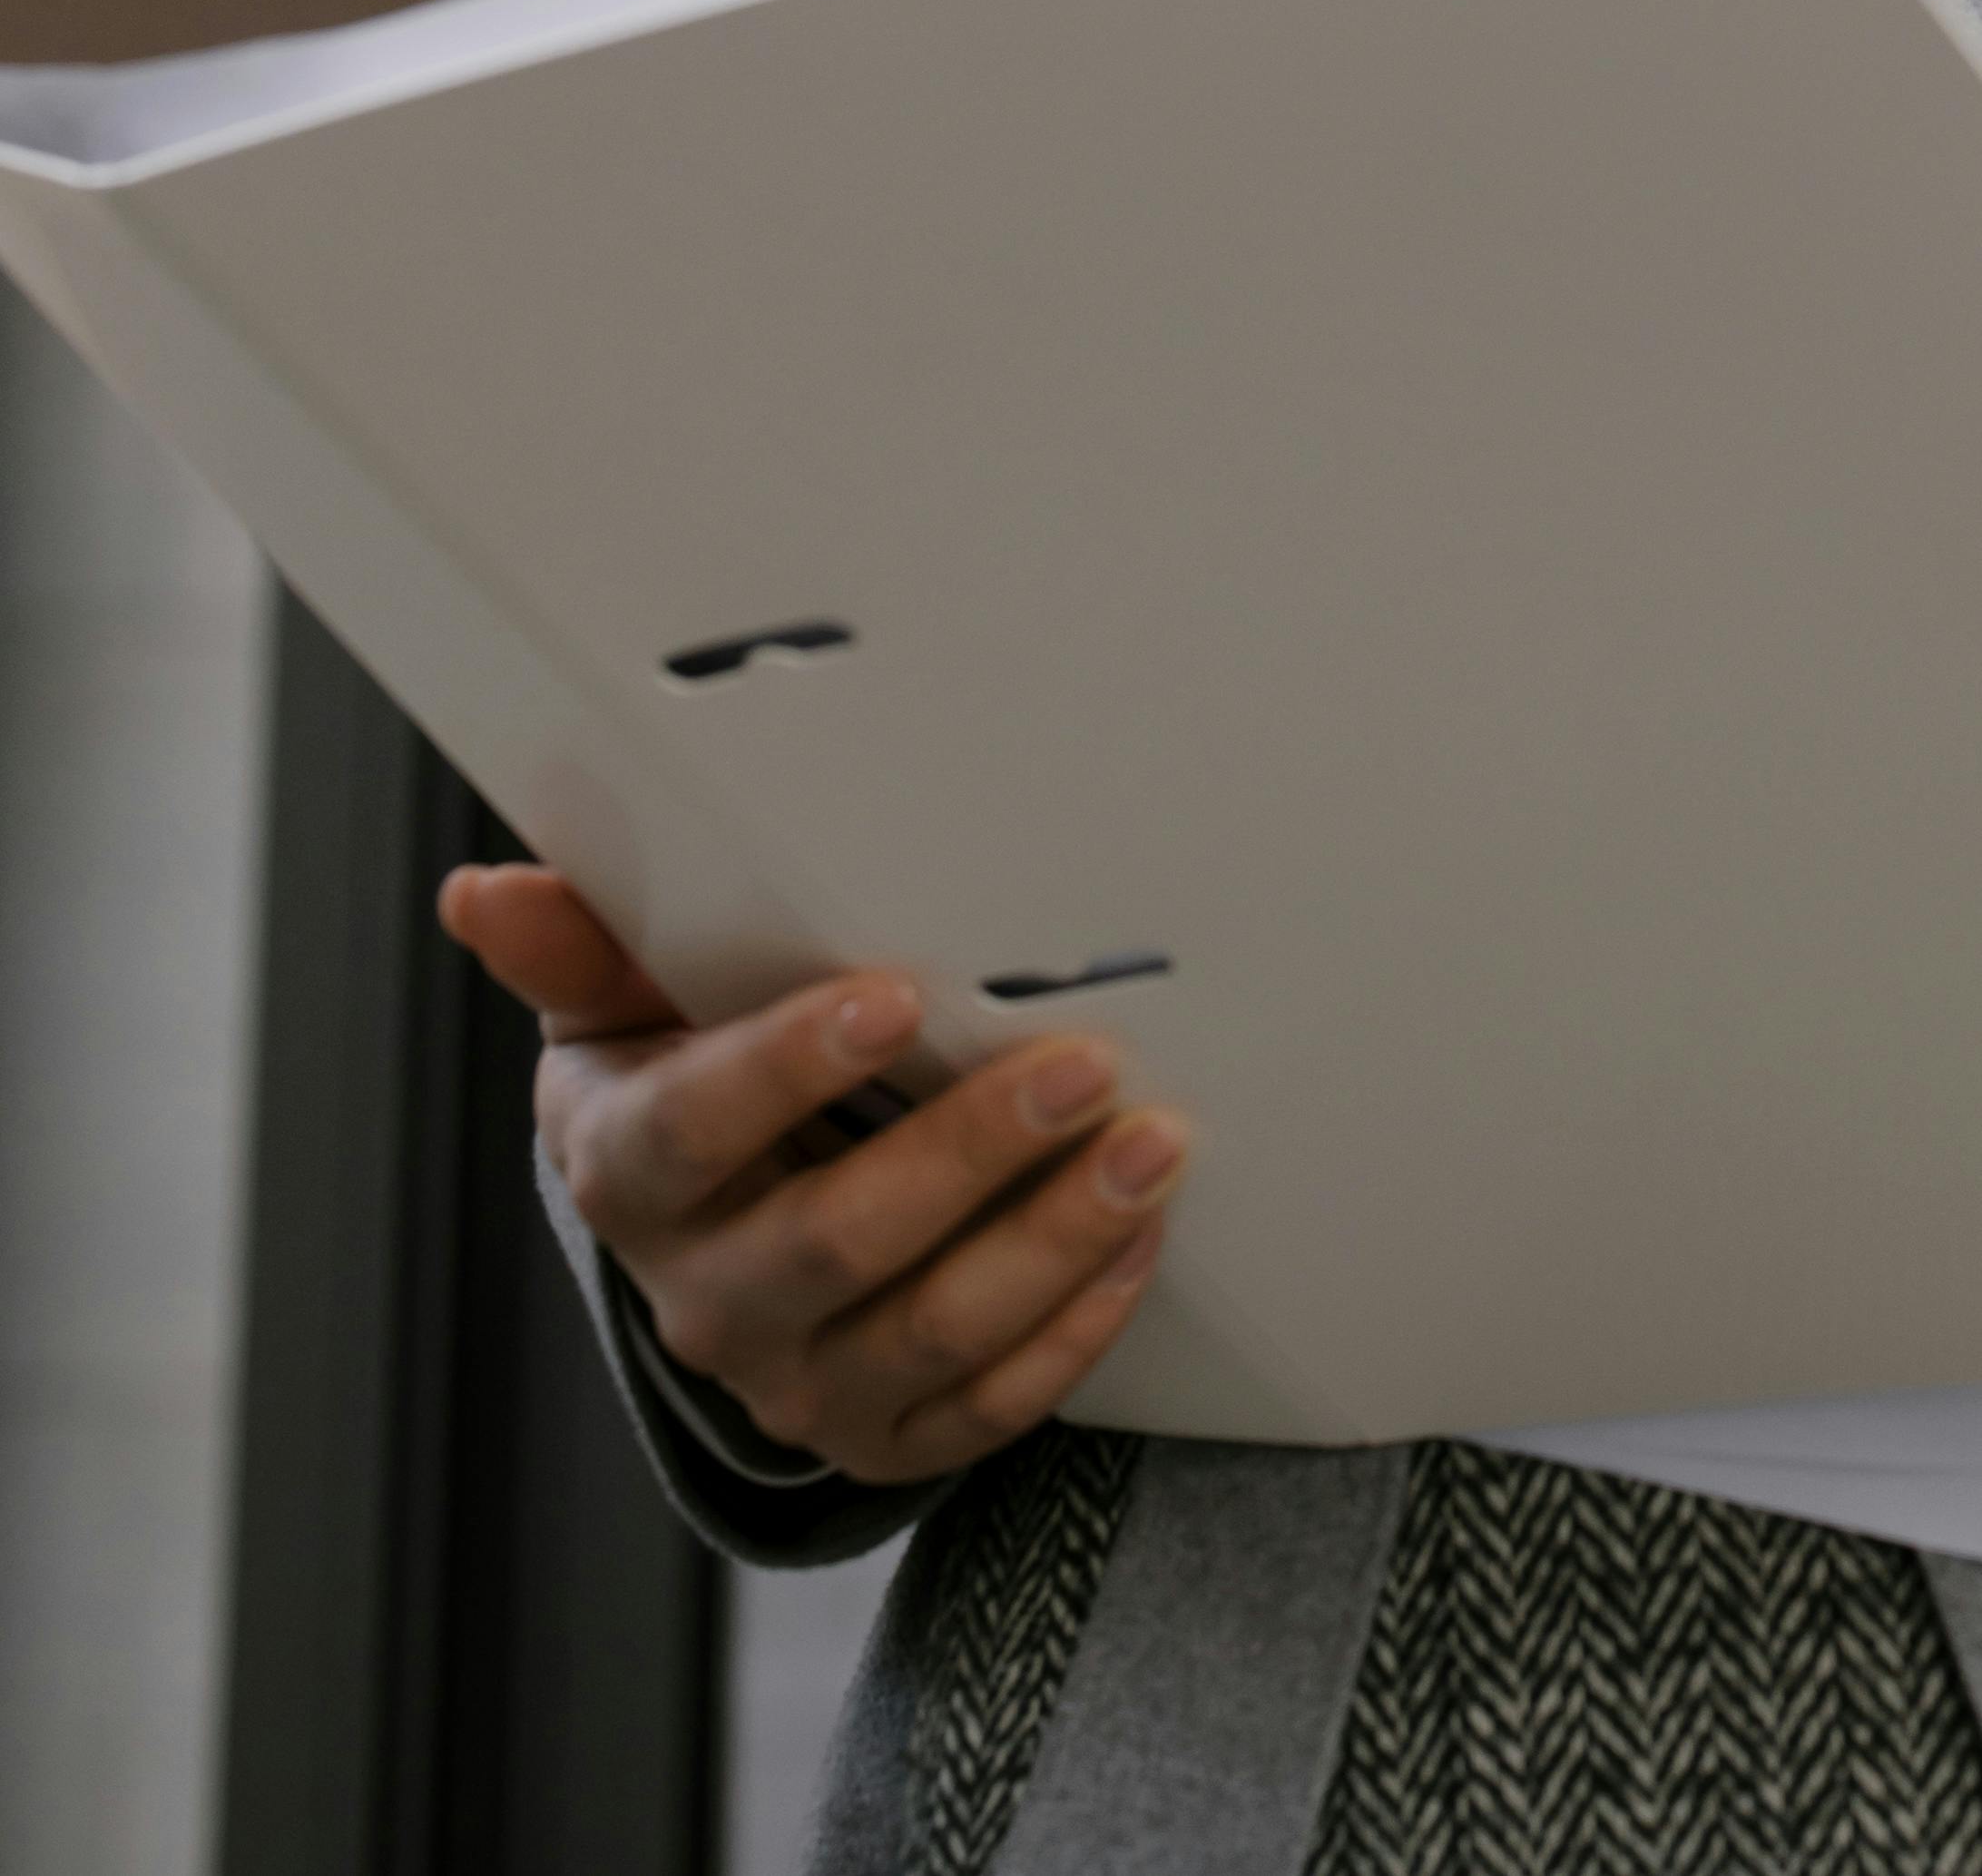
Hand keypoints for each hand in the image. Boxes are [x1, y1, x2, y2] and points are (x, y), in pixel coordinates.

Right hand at [442, 863, 1188, 1482]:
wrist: (714, 1233)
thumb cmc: (679, 1070)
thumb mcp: (620, 1002)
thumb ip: (577, 940)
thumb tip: (480, 893)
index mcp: (633, 1173)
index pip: (696, 1129)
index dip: (787, 1070)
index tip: (896, 995)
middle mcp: (706, 1299)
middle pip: (835, 1241)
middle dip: (969, 1152)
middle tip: (1081, 1065)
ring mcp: (797, 1384)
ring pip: (930, 1334)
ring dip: (1052, 1241)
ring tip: (1151, 1149)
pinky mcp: (884, 1439)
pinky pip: (984, 1411)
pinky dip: (1073, 1331)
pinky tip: (1136, 1244)